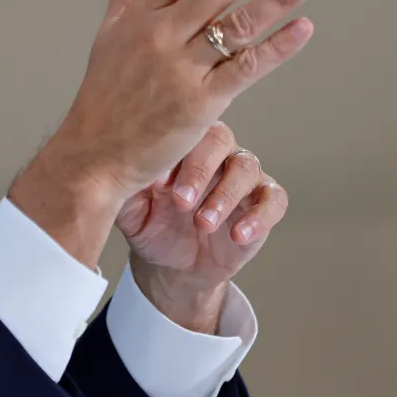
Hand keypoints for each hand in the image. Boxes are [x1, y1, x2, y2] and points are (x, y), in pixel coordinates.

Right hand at [10, 0, 317, 265]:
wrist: (93, 156)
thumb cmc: (103, 97)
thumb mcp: (108, 35)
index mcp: (140, 15)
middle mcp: (160, 35)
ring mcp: (180, 69)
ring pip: (237, 23)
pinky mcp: (200, 103)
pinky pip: (246, 68)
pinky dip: (277, 48)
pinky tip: (303, 29)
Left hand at [117, 123, 287, 332]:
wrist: (172, 266)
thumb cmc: (151, 226)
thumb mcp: (131, 211)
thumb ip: (127, 189)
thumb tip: (122, 169)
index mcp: (184, 146)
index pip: (186, 130)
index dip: (175, 153)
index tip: (156, 184)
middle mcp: (217, 153)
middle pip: (220, 141)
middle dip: (200, 171)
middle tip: (181, 203)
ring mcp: (243, 177)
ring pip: (246, 167)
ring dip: (224, 196)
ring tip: (204, 224)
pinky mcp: (263, 204)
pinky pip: (274, 200)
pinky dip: (260, 216)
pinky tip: (238, 235)